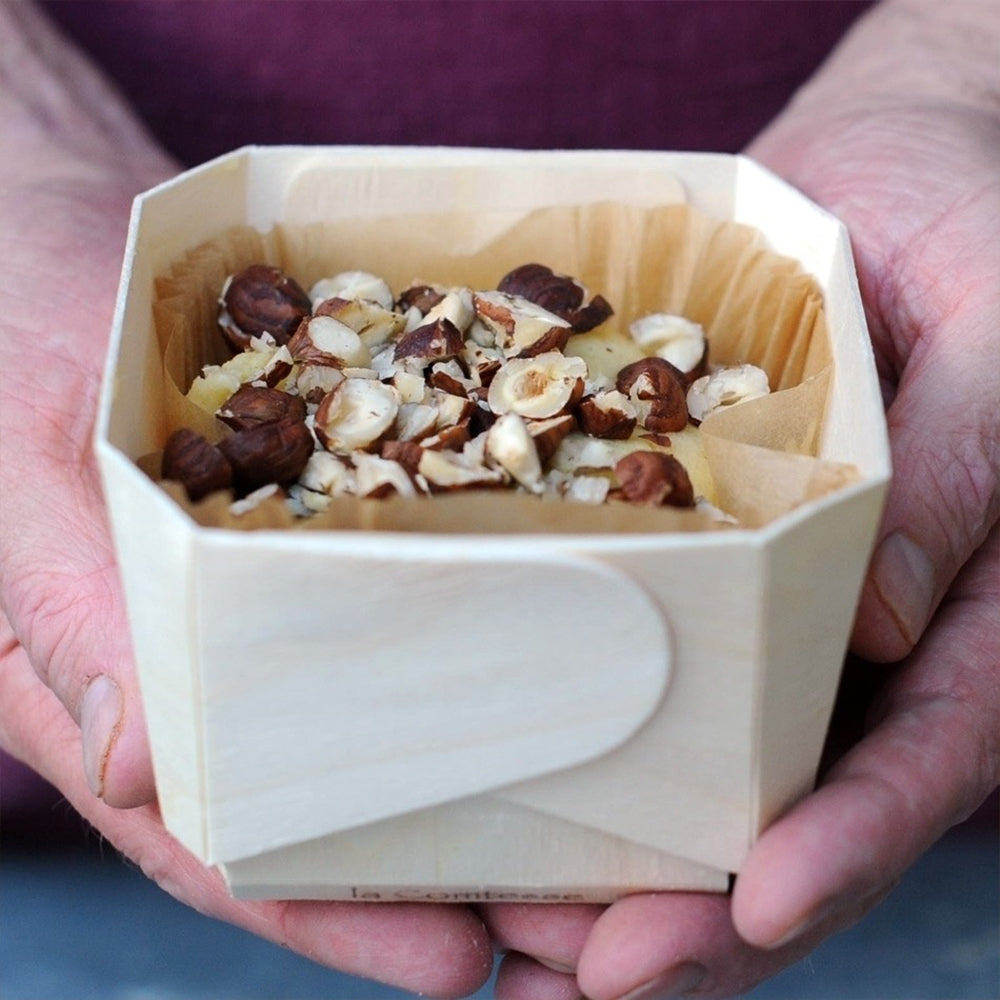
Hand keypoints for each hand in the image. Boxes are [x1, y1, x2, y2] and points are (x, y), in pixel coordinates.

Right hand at [0, 5, 492, 995]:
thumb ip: (66, 609)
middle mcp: (206, 660)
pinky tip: (586, 673)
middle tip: (586, 934)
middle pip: (332, 803)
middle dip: (452, 876)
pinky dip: (499, 647)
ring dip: (499, 783)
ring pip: (393, 718)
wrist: (59, 225)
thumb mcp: (20, 457)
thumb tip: (136, 763)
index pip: (219, 834)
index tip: (456, 966)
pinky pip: (423, 599)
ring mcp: (276, 595)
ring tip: (619, 842)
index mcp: (109, 680)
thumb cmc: (10, 328)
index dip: (327, 911)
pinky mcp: (334, 519)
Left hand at [482, 1, 999, 994]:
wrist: (880, 180)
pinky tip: (506, 782)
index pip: (926, 752)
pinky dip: (580, 729)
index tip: (762, 904)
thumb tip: (882, 620)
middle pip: (801, 800)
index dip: (853, 838)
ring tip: (526, 926)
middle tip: (593, 968)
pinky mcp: (693, 557)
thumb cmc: (972, 224)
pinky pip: (639, 656)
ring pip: (709, 759)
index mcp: (975, 603)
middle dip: (709, 902)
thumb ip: (968, 465)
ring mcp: (775, 606)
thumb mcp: (998, 329)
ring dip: (625, 853)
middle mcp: (868, 633)